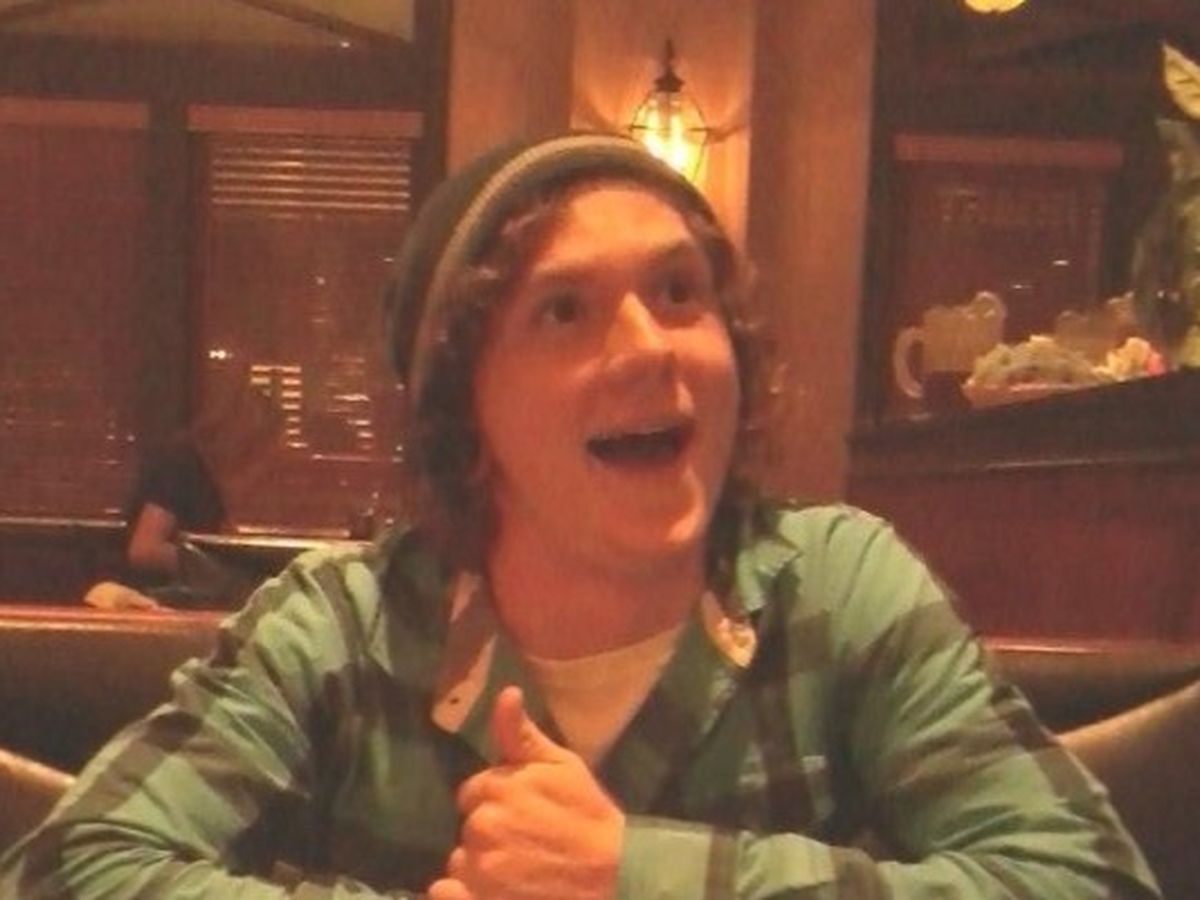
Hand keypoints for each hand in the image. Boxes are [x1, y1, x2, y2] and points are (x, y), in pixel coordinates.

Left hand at [428, 686, 623, 899]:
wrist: (615, 873)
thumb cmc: (589, 816)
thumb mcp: (562, 765)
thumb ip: (522, 734)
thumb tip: (506, 692)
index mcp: (496, 786)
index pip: (473, 792)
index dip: (498, 802)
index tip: (525, 814)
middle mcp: (481, 826)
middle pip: (469, 827)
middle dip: (491, 833)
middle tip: (528, 843)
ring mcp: (480, 870)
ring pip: (461, 862)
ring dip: (481, 866)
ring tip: (520, 871)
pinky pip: (447, 894)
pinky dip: (461, 895)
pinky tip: (492, 891)